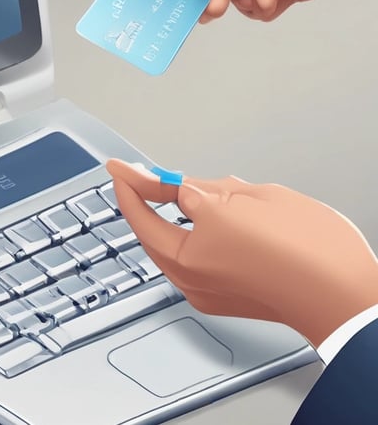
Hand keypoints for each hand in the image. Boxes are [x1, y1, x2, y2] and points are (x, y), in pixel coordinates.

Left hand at [106, 159, 377, 346]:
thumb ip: (207, 192)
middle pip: (153, 230)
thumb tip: (184, 191)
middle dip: (148, 198)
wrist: (347, 298)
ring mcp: (205, 292)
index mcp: (188, 254)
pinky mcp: (222, 299)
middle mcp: (190, 278)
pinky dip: (192, 236)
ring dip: (172, 217)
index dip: (130, 182)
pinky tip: (206, 218)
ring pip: (174, 244)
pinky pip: (193, 260)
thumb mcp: (250, 200)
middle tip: (139, 174)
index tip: (119, 167)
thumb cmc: (309, 252)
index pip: (142, 211)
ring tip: (181, 192)